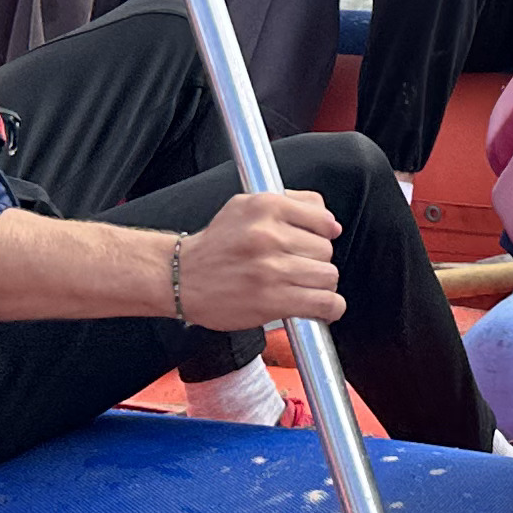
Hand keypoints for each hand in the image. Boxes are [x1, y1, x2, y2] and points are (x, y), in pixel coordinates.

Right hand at [167, 188, 345, 332]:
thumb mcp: (245, 206)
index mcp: (265, 207)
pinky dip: (330, 308)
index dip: (323, 233)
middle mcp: (269, 235)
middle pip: (326, 249)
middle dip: (316, 260)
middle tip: (296, 267)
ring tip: (302, 287)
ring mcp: (271, 268)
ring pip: (328, 276)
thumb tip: (331, 222)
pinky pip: (324, 303)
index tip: (314, 242)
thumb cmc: (215, 246)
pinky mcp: (272, 300)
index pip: (323, 218)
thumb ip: (289, 204)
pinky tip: (320, 308)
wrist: (181, 277)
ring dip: (320, 285)